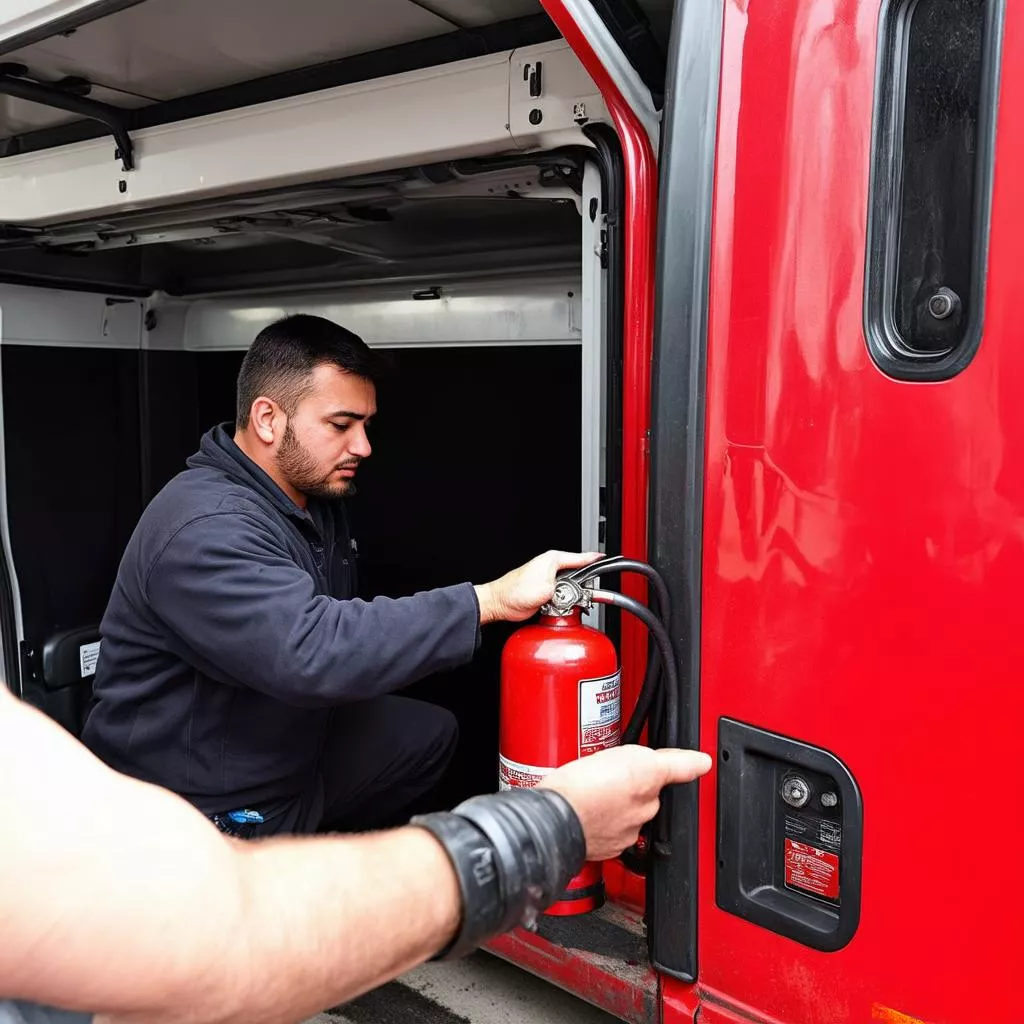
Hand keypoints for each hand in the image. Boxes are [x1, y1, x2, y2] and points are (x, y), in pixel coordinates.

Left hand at [474, 550, 602, 624]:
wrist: (500, 603)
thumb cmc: (514, 592)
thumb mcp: (546, 590)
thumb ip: (564, 591)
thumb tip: (572, 596)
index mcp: (553, 559)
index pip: (580, 558)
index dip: (594, 561)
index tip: (606, 560)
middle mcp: (551, 568)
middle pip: (578, 575)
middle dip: (582, 587)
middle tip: (585, 596)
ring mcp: (549, 580)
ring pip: (571, 588)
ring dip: (571, 598)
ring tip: (566, 603)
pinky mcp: (546, 592)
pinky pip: (562, 597)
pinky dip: (564, 603)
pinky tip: (559, 608)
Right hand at [539, 745, 712, 860]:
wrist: (552, 816)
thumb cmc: (586, 789)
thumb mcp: (636, 759)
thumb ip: (673, 763)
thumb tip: (702, 763)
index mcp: (649, 802)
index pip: (661, 783)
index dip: (652, 770)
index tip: (645, 766)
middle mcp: (636, 822)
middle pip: (640, 797)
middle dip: (630, 783)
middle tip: (612, 769)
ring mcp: (614, 834)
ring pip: (619, 810)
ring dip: (611, 799)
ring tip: (593, 784)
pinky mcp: (593, 841)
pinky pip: (599, 822)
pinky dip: (594, 813)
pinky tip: (583, 801)